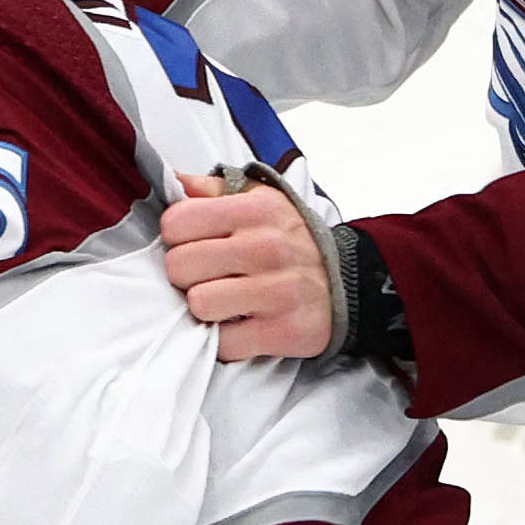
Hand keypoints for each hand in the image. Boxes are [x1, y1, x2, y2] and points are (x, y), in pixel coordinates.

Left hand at [161, 173, 335, 360]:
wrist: (350, 282)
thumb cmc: (291, 242)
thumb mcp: (261, 201)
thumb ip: (213, 189)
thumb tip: (174, 181)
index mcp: (255, 209)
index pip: (177, 222)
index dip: (178, 237)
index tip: (196, 244)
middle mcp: (266, 247)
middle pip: (179, 266)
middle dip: (188, 276)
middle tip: (210, 276)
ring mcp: (278, 291)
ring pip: (198, 304)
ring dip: (207, 310)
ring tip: (226, 302)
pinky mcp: (284, 330)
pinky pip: (225, 343)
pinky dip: (228, 340)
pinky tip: (243, 325)